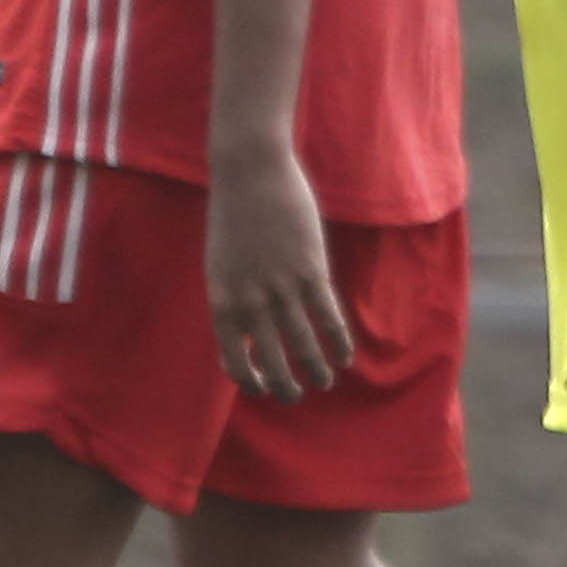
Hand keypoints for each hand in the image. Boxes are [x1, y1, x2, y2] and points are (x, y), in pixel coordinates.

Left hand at [204, 140, 353, 403]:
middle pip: (273, 363)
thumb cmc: (234, 216)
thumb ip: (233, 299)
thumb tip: (248, 336)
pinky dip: (338, 343)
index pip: (235, 362)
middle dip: (287, 387)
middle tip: (297, 395)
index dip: (252, 382)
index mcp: (222, 302)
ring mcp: (282, 288)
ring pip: (305, 346)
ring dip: (317, 371)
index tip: (265, 386)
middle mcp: (250, 302)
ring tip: (325, 382)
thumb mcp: (221, 264)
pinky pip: (328, 319)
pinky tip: (345, 356)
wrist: (249, 171)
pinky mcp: (311, 271)